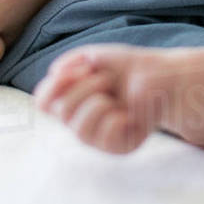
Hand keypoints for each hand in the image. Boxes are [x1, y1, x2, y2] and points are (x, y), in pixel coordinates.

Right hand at [34, 44, 174, 154]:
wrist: (161, 76)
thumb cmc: (127, 68)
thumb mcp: (96, 56)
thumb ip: (71, 60)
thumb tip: (54, 72)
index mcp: (70, 99)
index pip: (42, 102)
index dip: (55, 85)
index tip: (82, 69)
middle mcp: (79, 121)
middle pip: (61, 112)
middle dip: (85, 89)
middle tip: (106, 79)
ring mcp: (98, 137)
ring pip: (80, 131)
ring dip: (99, 105)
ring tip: (114, 97)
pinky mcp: (118, 147)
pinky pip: (105, 139)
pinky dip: (116, 120)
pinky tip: (127, 114)